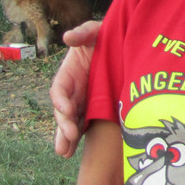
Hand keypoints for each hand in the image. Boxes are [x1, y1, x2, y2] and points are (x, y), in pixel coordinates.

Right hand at [51, 19, 101, 157]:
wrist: (124, 46)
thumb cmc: (106, 37)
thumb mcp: (95, 31)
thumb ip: (84, 33)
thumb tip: (68, 36)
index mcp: (70, 72)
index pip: (60, 89)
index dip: (61, 100)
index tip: (67, 109)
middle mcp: (73, 90)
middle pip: (63, 110)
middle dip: (63, 125)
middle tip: (68, 137)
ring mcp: (83, 101)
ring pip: (71, 122)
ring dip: (66, 137)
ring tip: (64, 152)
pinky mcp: (95, 109)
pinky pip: (84, 125)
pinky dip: (76, 138)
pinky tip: (71, 151)